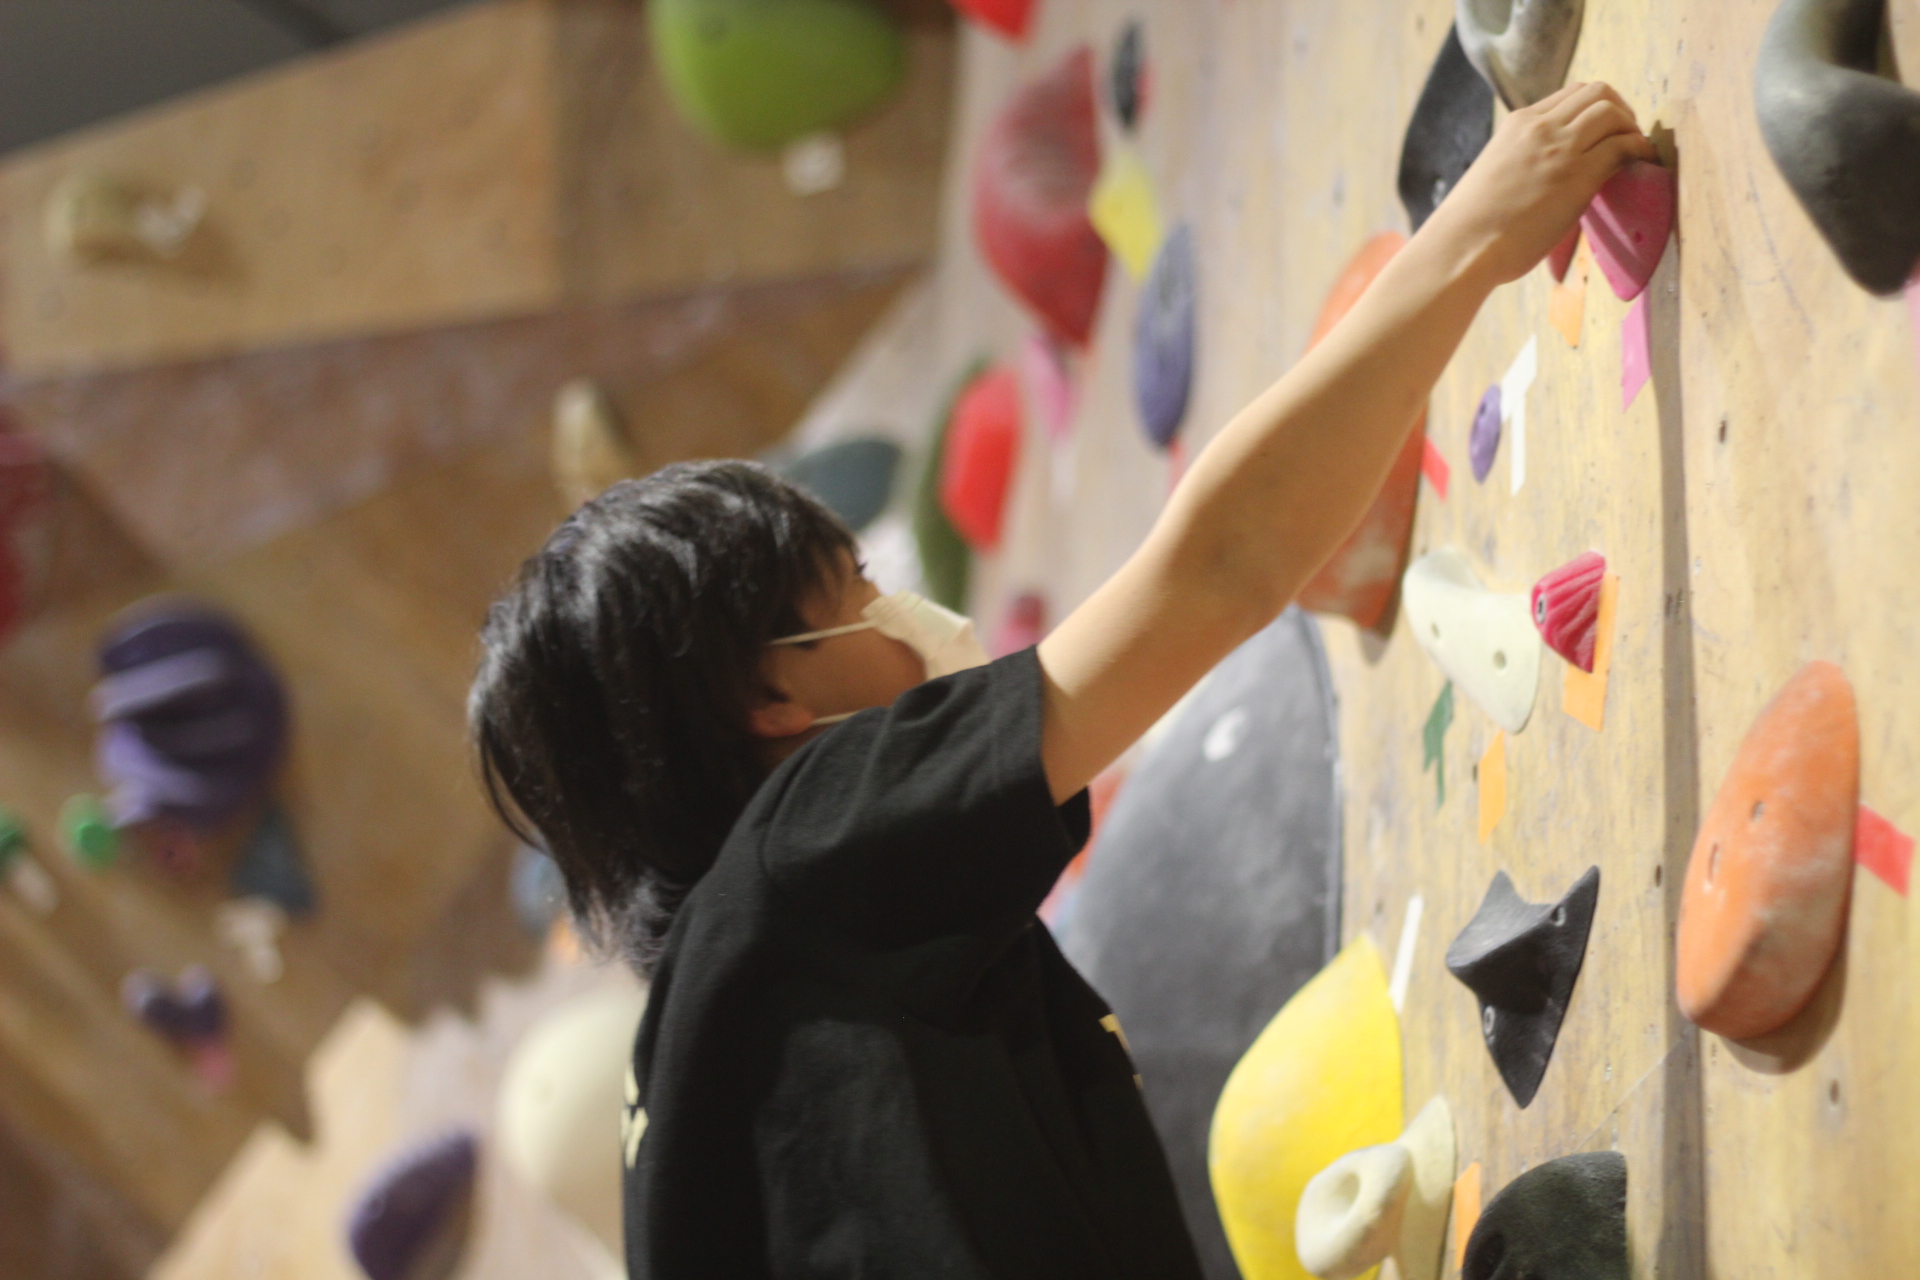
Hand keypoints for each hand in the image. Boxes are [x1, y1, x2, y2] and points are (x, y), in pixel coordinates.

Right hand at [1423, 81, 1658, 286]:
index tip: (1603, 130)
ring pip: (1613, 111)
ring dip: (1631, 127)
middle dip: (1619, 109)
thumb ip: (1521, 162)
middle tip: (1625, 135)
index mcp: (1517, 124)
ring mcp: (1560, 148)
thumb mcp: (1496, 174)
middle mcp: (1540, 127)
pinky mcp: (1579, 175)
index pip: (1569, 94)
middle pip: (1597, 91)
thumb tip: (1540, 181)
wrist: (1463, 247)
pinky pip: (1624, 146)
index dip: (1594, 108)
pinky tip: (1642, 163)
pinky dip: (1639, 149)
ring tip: (1635, 150)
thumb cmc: (1470, 226)